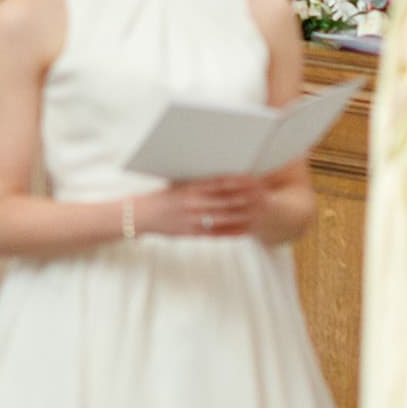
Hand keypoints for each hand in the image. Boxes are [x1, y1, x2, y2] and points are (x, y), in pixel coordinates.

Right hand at [135, 176, 263, 237]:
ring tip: (260, 210)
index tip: (254, 177)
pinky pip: (218, 233)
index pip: (220, 182)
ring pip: (226, 218)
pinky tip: (247, 228)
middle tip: (264, 193)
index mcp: (191, 187)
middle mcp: (193, 203)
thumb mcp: (179, 182)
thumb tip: (223, 174)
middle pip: (227, 200)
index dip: (239, 180)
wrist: (142, 215)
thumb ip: (200, 180)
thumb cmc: (163, 195)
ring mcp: (194, 219)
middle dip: (247, 197)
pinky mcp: (193, 233)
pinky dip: (234, 231)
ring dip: (245, 214)